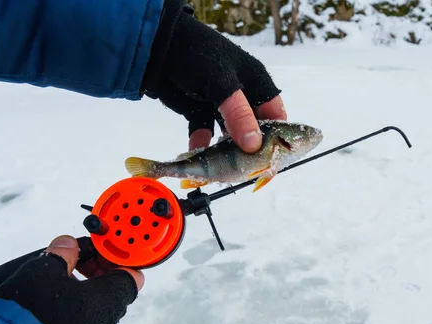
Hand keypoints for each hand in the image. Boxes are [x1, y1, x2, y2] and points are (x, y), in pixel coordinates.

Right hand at [0, 235, 143, 323]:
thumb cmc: (32, 312)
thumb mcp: (43, 271)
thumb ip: (62, 254)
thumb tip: (69, 245)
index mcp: (109, 297)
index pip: (132, 274)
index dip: (117, 257)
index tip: (102, 248)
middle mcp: (108, 320)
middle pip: (115, 289)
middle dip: (100, 270)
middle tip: (79, 259)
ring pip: (100, 306)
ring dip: (86, 289)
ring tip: (61, 279)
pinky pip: (86, 323)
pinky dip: (77, 308)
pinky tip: (55, 302)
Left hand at [140, 0, 286, 152]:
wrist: (155, 47)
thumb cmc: (197, 55)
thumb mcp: (221, 84)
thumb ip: (239, 114)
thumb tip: (254, 146)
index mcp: (256, 83)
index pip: (275, 115)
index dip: (275, 138)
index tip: (269, 161)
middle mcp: (241, 95)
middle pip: (253, 129)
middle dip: (248, 149)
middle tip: (243, 168)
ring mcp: (220, 104)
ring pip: (228, 135)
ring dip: (224, 151)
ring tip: (220, 166)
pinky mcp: (198, 110)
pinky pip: (204, 132)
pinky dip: (200, 143)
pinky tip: (195, 151)